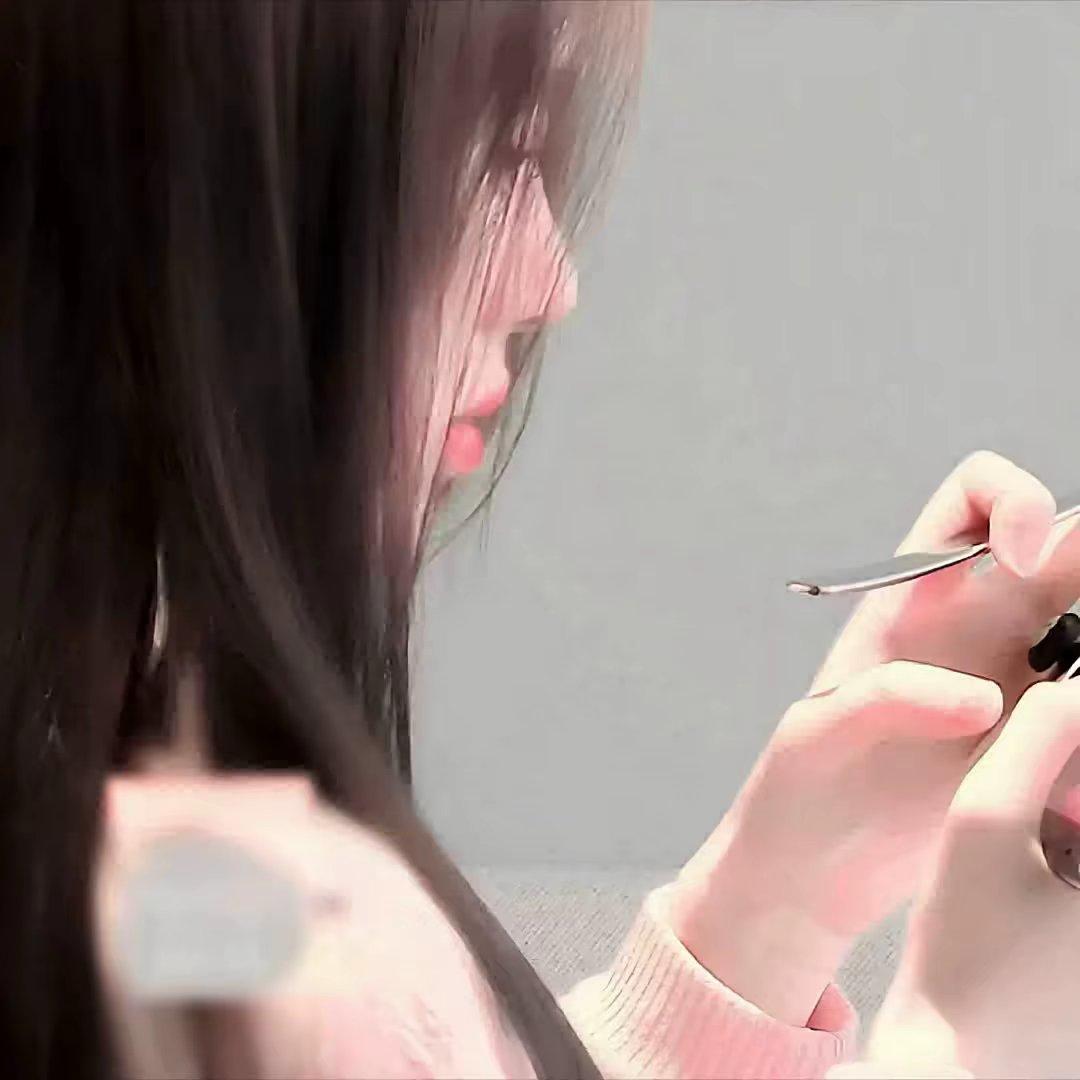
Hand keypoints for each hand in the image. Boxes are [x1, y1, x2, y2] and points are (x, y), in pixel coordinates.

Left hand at [669, 452, 1079, 1024]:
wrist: (814, 875)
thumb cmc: (800, 794)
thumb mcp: (816, 738)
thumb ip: (881, 702)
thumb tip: (979, 698)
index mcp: (914, 600)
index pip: (977, 498)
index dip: (1015, 501)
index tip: (1025, 558)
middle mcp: (979, 627)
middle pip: (1067, 552)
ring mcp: (1020, 684)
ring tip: (1070, 702)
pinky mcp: (1041, 746)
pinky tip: (1074, 760)